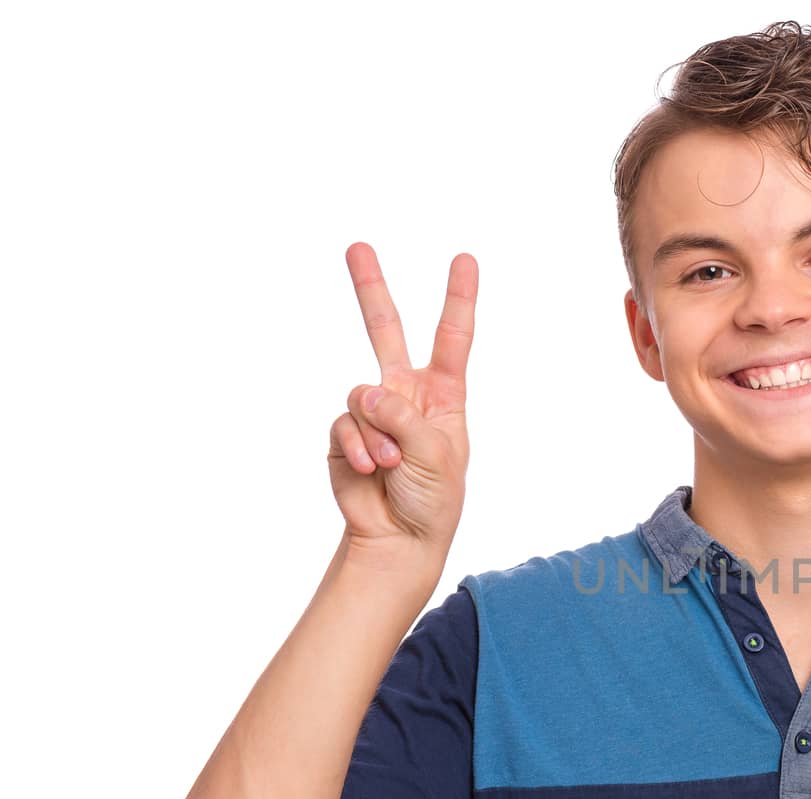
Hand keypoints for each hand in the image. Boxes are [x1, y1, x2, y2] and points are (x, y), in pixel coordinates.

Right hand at [329, 242, 476, 562]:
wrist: (399, 538)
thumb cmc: (433, 498)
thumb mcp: (437, 454)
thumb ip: (404, 416)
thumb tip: (366, 392)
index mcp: (442, 396)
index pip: (452, 339)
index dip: (458, 299)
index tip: (464, 259)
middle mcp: (404, 395)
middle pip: (385, 331)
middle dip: (370, 289)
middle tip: (357, 246)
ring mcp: (372, 413)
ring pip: (363, 396)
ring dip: (378, 435)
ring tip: (392, 466)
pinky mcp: (345, 434)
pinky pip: (345, 426)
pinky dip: (359, 448)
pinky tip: (373, 471)